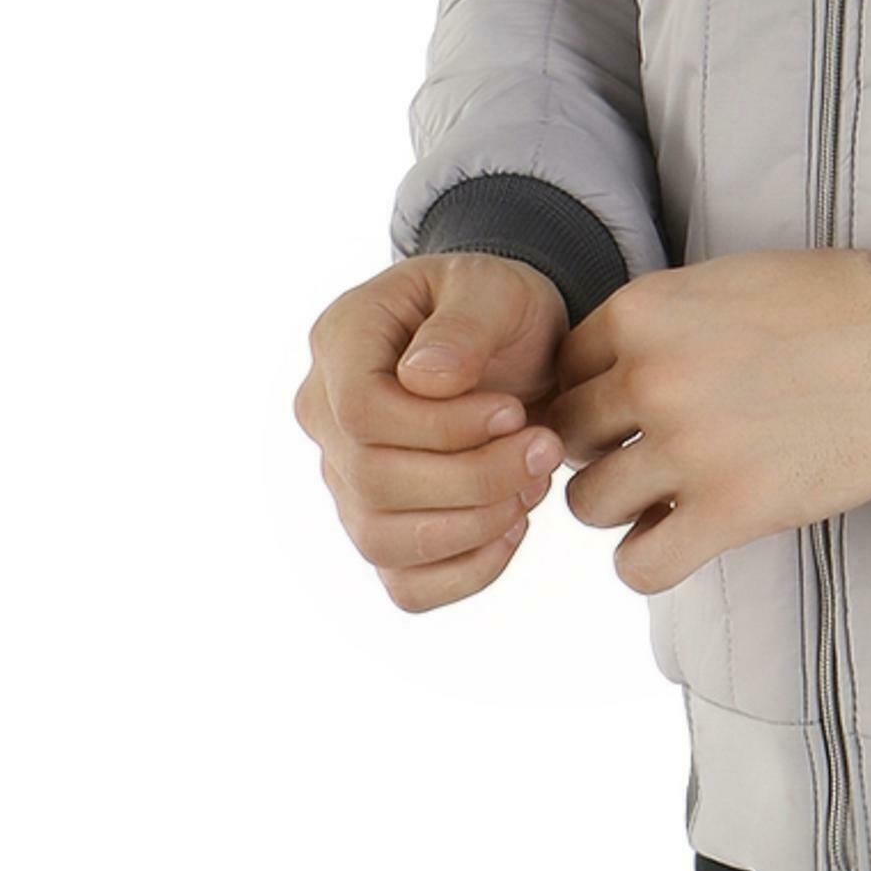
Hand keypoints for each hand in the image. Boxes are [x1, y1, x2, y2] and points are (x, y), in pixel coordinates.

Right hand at [295, 252, 571, 610]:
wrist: (515, 343)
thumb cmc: (498, 307)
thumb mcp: (495, 286)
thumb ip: (463, 324)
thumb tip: (424, 380)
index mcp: (341, 342)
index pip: (362, 412)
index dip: (442, 427)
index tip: (513, 410)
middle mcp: (324, 415)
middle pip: (374, 481)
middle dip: (474, 477)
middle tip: (545, 448)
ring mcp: (344, 479)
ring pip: (382, 541)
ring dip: (474, 525)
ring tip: (535, 482)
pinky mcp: (381, 527)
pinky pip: (405, 584)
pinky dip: (467, 571)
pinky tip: (514, 526)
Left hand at [540, 247, 870, 592]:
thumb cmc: (829, 303)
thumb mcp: (722, 281)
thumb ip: (658, 323)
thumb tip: (607, 375)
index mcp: (646, 311)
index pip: (562, 367)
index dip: (585, 390)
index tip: (616, 406)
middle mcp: (653, 377)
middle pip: (566, 437)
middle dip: (597, 447)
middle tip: (640, 451)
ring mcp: (690, 447)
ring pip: (588, 505)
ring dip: (619, 505)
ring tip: (663, 496)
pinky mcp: (734, 509)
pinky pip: (641, 566)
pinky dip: (647, 560)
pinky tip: (679, 537)